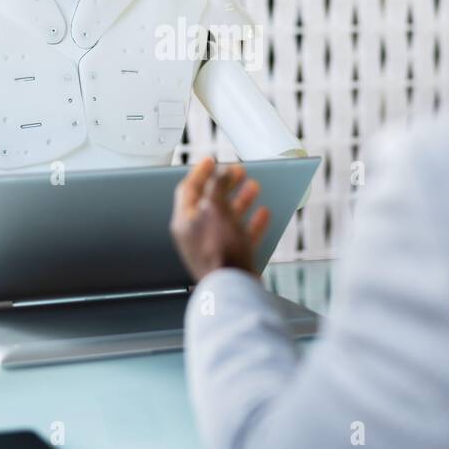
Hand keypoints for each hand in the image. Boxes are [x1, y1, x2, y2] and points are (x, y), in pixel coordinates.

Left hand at [170, 157, 271, 281]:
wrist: (233, 289)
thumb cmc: (219, 251)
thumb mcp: (215, 208)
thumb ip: (216, 186)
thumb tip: (220, 172)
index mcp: (184, 221)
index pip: (188, 189)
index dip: (200, 172)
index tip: (211, 159)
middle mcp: (196, 234)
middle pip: (210, 202)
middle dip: (226, 184)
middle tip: (239, 171)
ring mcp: (214, 247)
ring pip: (228, 217)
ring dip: (242, 200)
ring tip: (255, 187)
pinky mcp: (231, 259)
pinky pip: (242, 235)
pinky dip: (252, 223)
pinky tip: (263, 214)